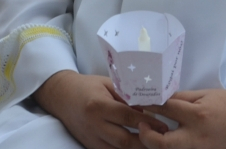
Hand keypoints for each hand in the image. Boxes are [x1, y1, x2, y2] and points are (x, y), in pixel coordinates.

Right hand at [34, 70, 167, 148]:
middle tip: (163, 139)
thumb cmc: (87, 86)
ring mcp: (91, 139)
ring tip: (153, 145)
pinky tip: (136, 147)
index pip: (128, 117)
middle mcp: (94, 125)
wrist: (61, 96)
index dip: (148, 122)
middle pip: (125, 141)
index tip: (164, 125)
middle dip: (146, 142)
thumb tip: (149, 108)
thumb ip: (126, 96)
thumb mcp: (108, 84)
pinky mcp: (90, 146)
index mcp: (98, 106)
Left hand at [137, 89, 225, 148]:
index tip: (136, 100)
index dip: (148, 104)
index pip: (165, 109)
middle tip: (141, 124)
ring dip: (158, 144)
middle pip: (163, 143)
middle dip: (146, 136)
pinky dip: (173, 148)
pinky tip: (167, 140)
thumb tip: (160, 99)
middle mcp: (197, 137)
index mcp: (197, 116)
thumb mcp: (204, 95)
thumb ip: (181, 99)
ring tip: (150, 133)